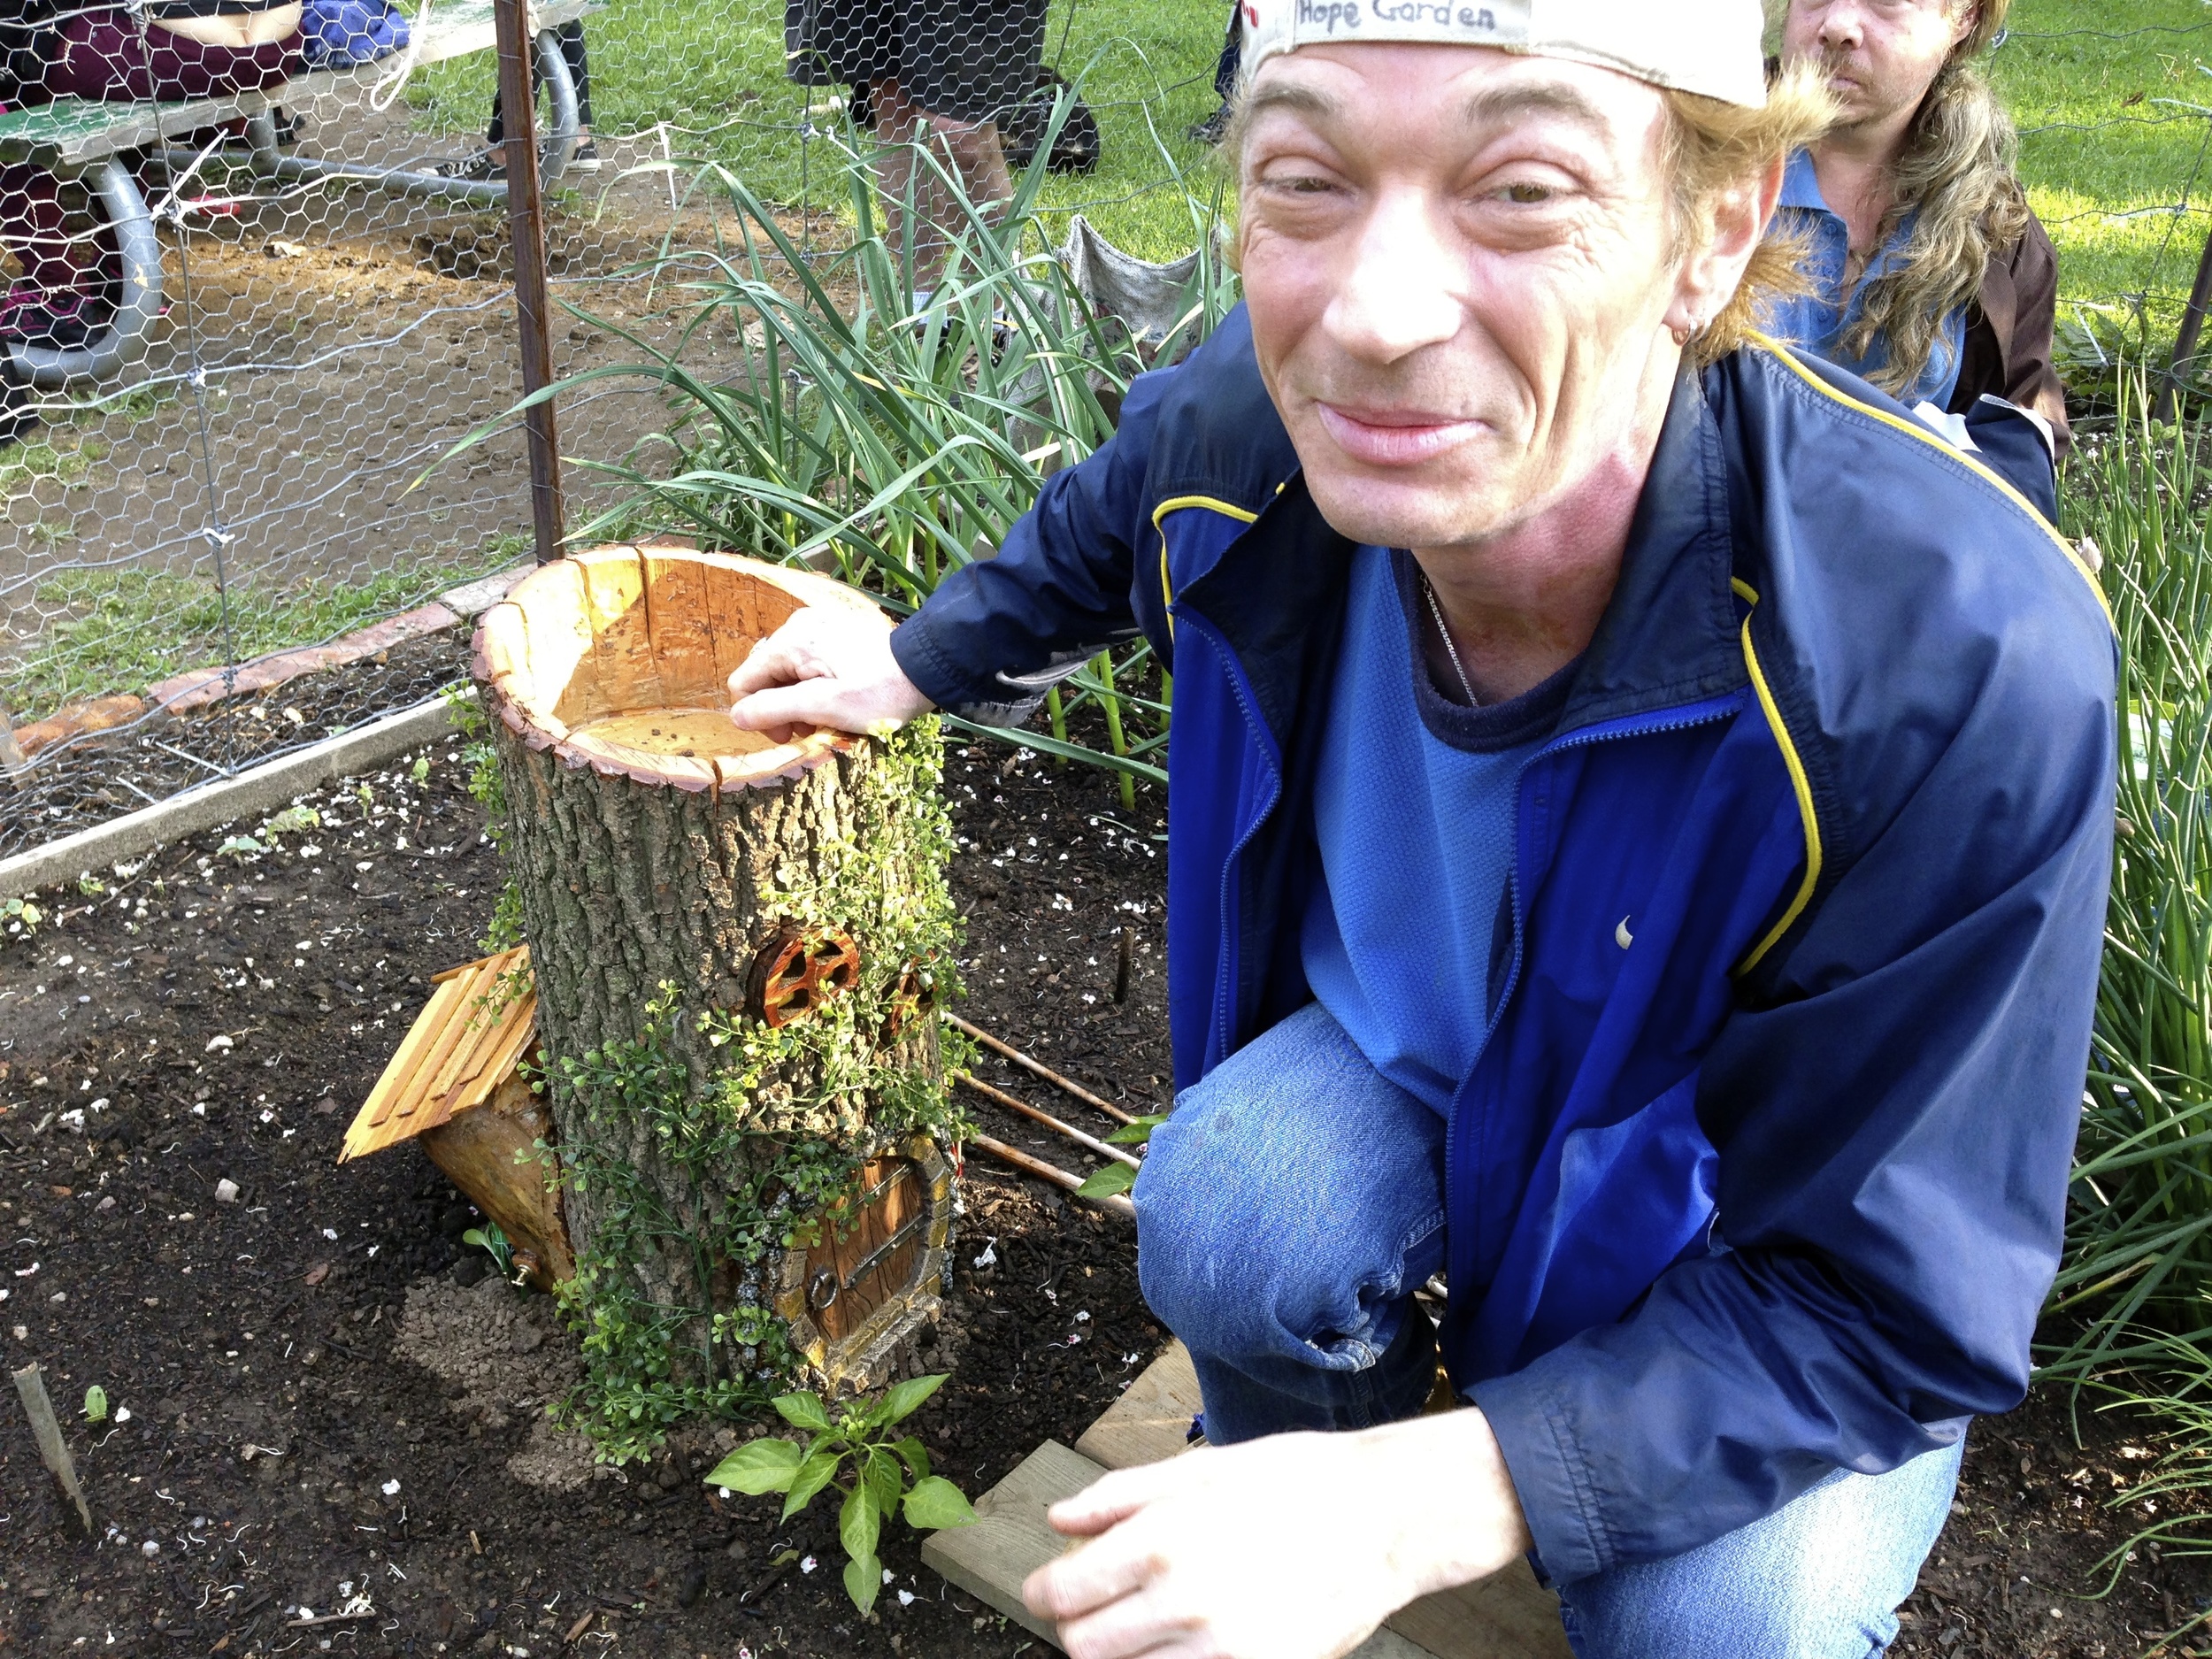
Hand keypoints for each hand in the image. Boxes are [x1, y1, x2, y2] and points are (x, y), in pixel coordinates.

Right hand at [726, 605, 934, 739]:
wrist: (925, 670)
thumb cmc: (877, 693)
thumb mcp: (822, 707)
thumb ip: (773, 709)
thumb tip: (736, 717)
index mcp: (790, 642)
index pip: (745, 682)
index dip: (758, 715)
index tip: (789, 735)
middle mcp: (797, 626)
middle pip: (765, 675)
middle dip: (780, 708)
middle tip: (810, 730)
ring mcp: (816, 626)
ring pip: (786, 671)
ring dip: (797, 699)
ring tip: (826, 717)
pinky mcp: (833, 632)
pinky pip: (807, 662)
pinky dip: (813, 684)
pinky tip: (835, 698)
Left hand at [1022, 1409, 1532, 1658]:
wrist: (1385, 1517)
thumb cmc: (1295, 1481)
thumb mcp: (1200, 1469)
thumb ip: (1118, 1497)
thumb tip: (1059, 1520)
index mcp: (1160, 1543)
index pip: (1060, 1595)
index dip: (1045, 1592)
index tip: (1053, 1587)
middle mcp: (1183, 1604)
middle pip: (1084, 1648)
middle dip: (1082, 1625)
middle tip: (1104, 1605)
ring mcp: (1223, 1652)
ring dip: (1127, 1654)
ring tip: (1153, 1623)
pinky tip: (1189, 1642)